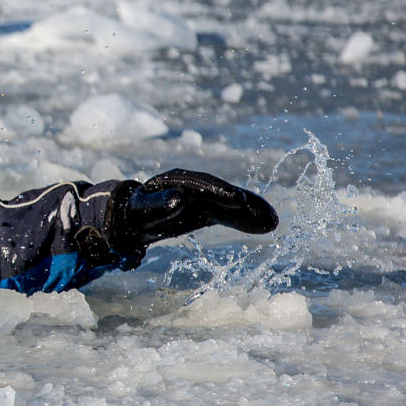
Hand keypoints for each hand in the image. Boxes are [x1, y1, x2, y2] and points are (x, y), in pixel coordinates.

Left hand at [107, 169, 278, 252]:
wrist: (133, 216)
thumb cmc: (135, 213)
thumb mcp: (141, 210)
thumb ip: (157, 205)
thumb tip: (177, 198)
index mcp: (176, 181)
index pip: (201, 185)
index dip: (219, 192)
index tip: (237, 201)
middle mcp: (194, 186)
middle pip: (221, 194)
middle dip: (244, 204)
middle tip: (268, 216)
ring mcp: (203, 198)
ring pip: (229, 204)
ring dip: (251, 212)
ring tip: (272, 222)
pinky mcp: (208, 209)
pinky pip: (229, 214)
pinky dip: (246, 219)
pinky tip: (266, 224)